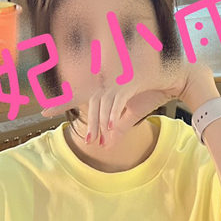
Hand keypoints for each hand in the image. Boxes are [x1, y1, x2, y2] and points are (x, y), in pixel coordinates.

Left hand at [41, 61, 218, 148]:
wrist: (176, 76)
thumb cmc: (154, 90)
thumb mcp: (132, 112)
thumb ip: (118, 126)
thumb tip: (106, 144)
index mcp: (106, 83)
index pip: (80, 93)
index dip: (62, 102)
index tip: (43, 111)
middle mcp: (109, 78)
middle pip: (87, 99)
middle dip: (79, 116)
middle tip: (70, 129)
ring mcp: (118, 77)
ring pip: (101, 102)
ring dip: (99, 123)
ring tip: (97, 140)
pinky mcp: (130, 80)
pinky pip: (116, 100)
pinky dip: (113, 114)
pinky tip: (110, 127)